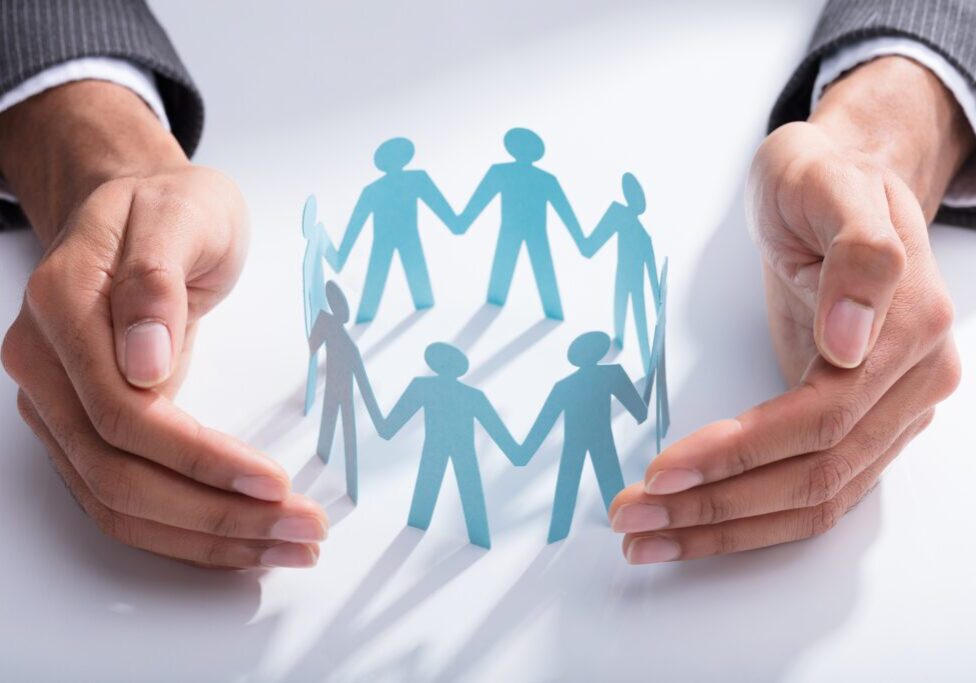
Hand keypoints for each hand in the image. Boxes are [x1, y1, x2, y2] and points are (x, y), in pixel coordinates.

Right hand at [0, 81, 326, 567]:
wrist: (138, 206)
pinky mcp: (83, 428)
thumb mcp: (181, 214)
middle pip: (119, 475)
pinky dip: (184, 529)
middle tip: (303, 531)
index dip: (200, 458)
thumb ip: (154, 280)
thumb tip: (141, 362)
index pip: (125, 414)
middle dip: (217, 517)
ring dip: (207, 539)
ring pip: (118, 502)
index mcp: (61, 308)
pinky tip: (242, 540)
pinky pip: (122, 498)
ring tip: (288, 545)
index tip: (273, 482)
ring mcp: (58, 404)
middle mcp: (45, 366)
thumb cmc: (169, 205)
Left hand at [610, 57, 967, 562]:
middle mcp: (912, 384)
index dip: (741, 452)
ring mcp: (890, 413)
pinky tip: (689, 527)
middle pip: (814, 476)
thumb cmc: (823, 178)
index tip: (665, 468)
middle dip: (715, 504)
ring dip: (723, 529)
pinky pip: (810, 494)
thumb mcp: (828, 182)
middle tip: (630, 517)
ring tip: (644, 537)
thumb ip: (858, 254)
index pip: (821, 417)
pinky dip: (747, 520)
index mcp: (911, 329)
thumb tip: (852, 341)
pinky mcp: (855, 427)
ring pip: (813, 502)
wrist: (837, 186)